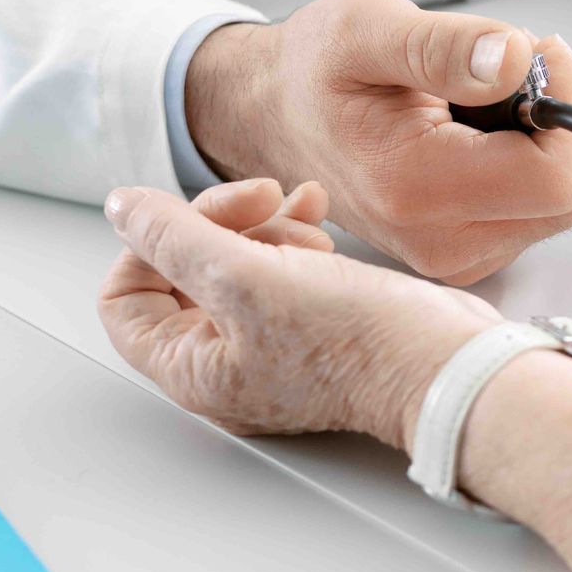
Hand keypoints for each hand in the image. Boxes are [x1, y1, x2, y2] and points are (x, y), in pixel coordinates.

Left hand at [97, 177, 497, 448]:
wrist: (447, 361)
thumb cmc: (359, 343)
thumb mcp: (245, 278)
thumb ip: (174, 237)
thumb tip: (124, 208)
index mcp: (193, 370)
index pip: (126, 298)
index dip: (150, 244)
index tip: (192, 216)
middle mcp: (227, 364)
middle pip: (183, 271)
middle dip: (221, 224)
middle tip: (263, 201)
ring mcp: (273, 344)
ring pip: (236, 262)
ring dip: (267, 224)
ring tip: (308, 219)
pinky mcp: (315, 323)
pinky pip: (282, 267)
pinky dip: (296, 235)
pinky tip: (322, 220)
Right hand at [186, 0, 571, 282]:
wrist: (279, 116)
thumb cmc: (315, 71)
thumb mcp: (366, 30)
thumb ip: (444, 47)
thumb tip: (518, 61)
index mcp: (416, 192)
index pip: (556, 179)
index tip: (540, 51)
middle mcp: (445, 242)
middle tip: (524, 58)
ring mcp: (464, 254)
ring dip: (563, 130)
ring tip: (498, 85)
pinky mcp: (478, 248)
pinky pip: (551, 204)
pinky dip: (545, 152)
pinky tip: (496, 119)